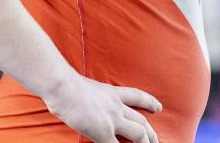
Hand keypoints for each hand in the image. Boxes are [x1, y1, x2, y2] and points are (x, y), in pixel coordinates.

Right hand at [42, 72, 161, 142]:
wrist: (61, 85)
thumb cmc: (63, 82)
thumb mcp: (83, 85)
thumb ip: (89, 96)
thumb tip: (80, 102)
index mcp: (110, 93)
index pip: (136, 96)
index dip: (149, 102)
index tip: (158, 107)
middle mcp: (115, 106)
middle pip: (141, 121)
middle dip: (151, 134)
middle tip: (156, 141)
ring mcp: (112, 120)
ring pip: (139, 135)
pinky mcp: (103, 133)